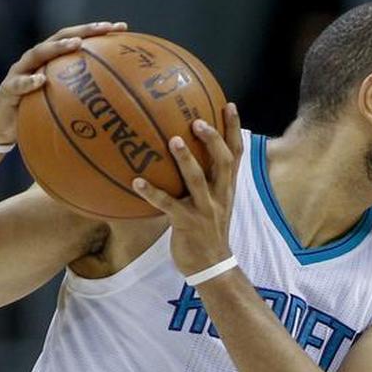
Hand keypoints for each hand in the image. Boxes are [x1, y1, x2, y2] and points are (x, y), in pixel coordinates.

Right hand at [0, 21, 128, 144]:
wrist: (2, 125)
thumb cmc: (36, 111)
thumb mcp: (62, 102)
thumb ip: (81, 96)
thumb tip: (116, 102)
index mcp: (51, 60)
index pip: (76, 39)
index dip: (97, 32)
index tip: (122, 28)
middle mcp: (36, 60)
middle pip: (59, 38)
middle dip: (82, 30)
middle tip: (104, 28)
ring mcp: (20, 72)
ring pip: (38, 54)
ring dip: (57, 47)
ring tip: (76, 44)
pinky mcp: (8, 89)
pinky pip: (18, 84)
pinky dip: (29, 81)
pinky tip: (41, 80)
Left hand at [131, 104, 243, 277]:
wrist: (212, 266)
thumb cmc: (207, 231)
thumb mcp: (215, 203)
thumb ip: (206, 180)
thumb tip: (183, 154)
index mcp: (227, 188)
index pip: (236, 154)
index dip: (234, 129)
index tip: (230, 105)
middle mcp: (220, 196)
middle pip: (222, 162)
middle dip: (213, 140)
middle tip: (198, 121)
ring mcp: (205, 210)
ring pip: (197, 181)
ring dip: (185, 160)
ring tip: (173, 141)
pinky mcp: (187, 224)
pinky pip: (168, 205)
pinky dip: (152, 193)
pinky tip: (136, 182)